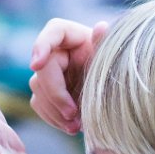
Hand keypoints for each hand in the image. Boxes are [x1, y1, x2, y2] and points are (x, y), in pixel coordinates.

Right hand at [28, 18, 108, 133]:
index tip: (36, 65)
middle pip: (43, 69)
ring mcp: (49, 73)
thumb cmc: (117, 73)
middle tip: (73, 114)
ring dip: (55, 111)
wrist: (118, 98)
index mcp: (75, 37)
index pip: (53, 31)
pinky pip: (39, 104)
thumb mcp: (112, 61)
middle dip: (55, 95)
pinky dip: (53, 118)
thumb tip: (101, 26)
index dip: (41, 46)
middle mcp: (58, 52)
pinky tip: (70, 127)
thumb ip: (104, 46)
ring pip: (38, 89)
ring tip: (77, 126)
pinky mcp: (46, 92)